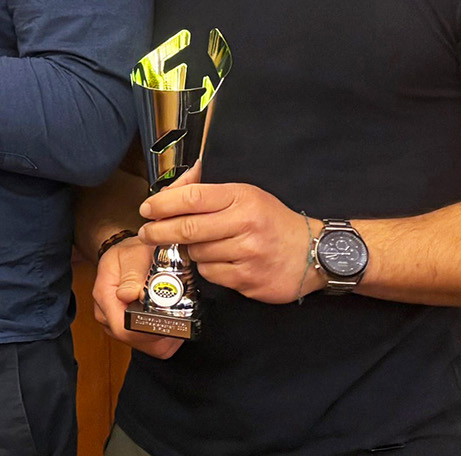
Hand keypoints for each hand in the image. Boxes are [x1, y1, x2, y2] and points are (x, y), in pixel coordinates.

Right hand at [92, 236, 183, 359]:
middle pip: (135, 341)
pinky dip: (161, 337)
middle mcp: (105, 313)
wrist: (125, 254)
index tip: (169, 321)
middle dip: (160, 334)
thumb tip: (128, 295)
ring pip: (143, 345)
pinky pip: (146, 345)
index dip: (148, 330)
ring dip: (162, 336)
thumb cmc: (129, 253)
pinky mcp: (124, 327)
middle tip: (179, 317)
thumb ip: (132, 275)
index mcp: (105, 296)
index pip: (123, 329)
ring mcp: (113, 322)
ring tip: (175, 316)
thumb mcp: (133, 255)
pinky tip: (169, 322)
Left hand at [139, 163, 321, 304]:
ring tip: (202, 245)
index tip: (147, 208)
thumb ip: (208, 188)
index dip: (162, 203)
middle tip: (146, 233)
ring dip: (191, 251)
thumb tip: (175, 182)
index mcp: (242, 197)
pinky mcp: (249, 279)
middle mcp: (245, 224)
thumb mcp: (247, 194)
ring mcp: (248, 254)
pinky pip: (211, 274)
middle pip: (187, 228)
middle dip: (159, 231)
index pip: (191, 197)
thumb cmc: (273, 221)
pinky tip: (221, 261)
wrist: (314, 253)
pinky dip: (208, 269)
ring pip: (197, 253)